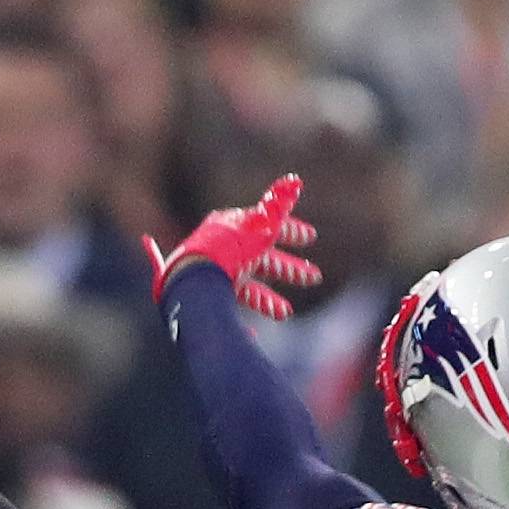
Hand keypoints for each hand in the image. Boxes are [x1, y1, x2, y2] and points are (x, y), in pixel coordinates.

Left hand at [149, 172, 320, 321]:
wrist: (194, 279)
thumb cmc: (227, 249)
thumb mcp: (259, 225)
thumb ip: (278, 205)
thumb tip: (295, 180)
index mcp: (237, 228)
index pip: (268, 225)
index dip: (291, 231)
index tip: (311, 237)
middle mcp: (228, 250)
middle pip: (264, 259)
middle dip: (290, 268)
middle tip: (315, 277)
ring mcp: (220, 274)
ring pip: (251, 286)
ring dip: (271, 299)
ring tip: (286, 313)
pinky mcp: (212, 296)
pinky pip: (232, 308)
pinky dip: (243, 316)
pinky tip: (255, 329)